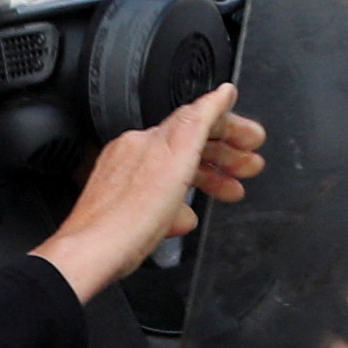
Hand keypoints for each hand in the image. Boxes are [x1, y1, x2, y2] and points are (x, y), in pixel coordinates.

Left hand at [33, 85, 265, 301]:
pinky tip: (186, 217)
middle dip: (225, 155)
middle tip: (251, 165)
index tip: (253, 137)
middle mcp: (136, 155)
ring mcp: (127, 181)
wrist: (93, 254)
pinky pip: (158, 197)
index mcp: (151, 140)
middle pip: (190, 146)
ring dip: (208, 179)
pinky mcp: (122, 207)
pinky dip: (180, 202)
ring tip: (231, 191)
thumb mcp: (176, 158)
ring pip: (176, 172)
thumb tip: (221, 92)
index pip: (198, 120)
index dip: (231, 128)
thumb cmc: (131, 216)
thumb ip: (199, 121)